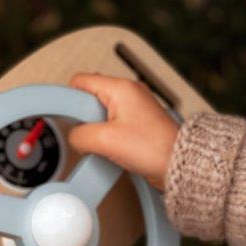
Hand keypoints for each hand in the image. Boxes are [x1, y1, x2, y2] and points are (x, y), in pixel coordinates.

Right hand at [69, 73, 178, 190]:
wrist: (177, 164)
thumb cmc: (154, 148)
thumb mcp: (105, 140)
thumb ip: (80, 135)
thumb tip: (74, 136)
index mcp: (120, 87)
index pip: (81, 80)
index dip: (69, 98)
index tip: (69, 118)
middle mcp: (129, 93)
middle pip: (90, 97)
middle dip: (84, 117)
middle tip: (90, 134)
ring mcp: (134, 109)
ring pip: (101, 114)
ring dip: (96, 130)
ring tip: (104, 144)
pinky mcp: (138, 125)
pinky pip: (113, 126)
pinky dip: (107, 137)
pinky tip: (111, 149)